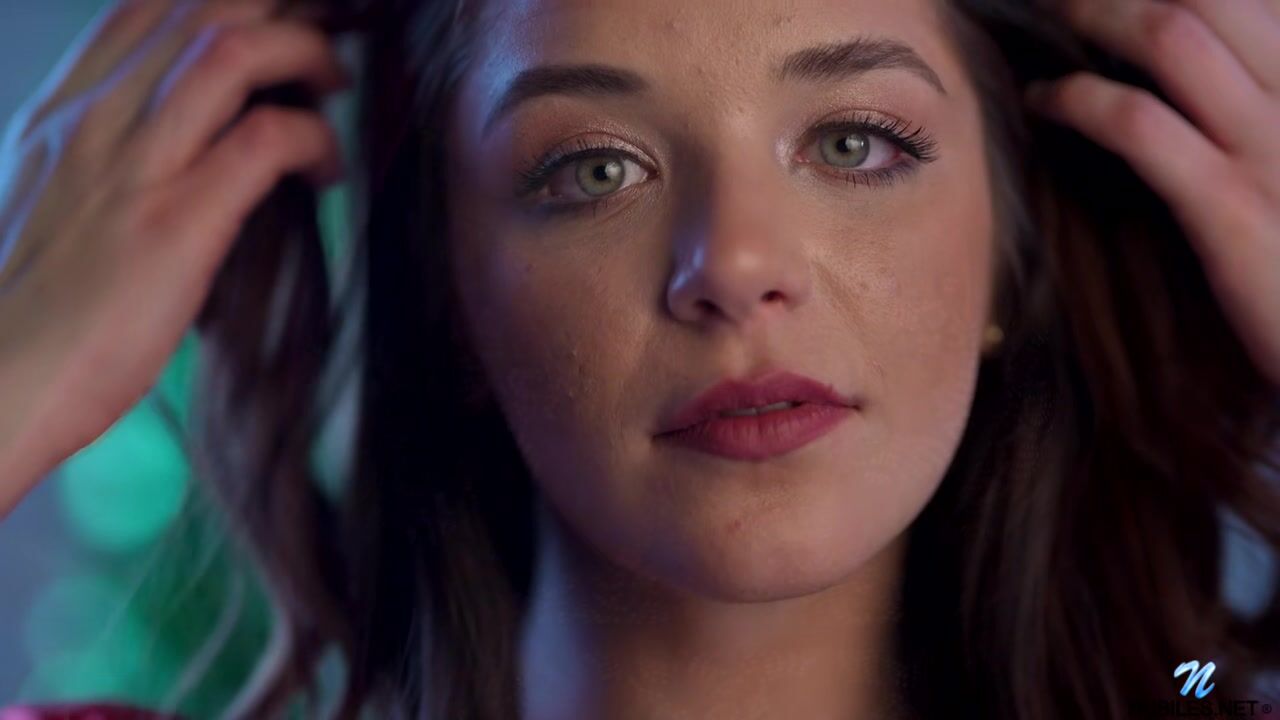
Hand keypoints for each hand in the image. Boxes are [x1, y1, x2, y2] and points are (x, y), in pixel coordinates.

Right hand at [0, 0, 348, 514]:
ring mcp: (134, 165)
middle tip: (322, 43)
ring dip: (304, 53)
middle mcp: (93, 117)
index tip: (281, 20)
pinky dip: (314, 139)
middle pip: (202, 6)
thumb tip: (195, 133)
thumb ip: (113, 150)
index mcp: (66, 108)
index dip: (226, 2)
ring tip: (332, 85)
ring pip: (231, 49)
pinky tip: (327, 170)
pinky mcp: (175, 223)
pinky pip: (264, 141)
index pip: (147, 5)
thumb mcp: (63, 196)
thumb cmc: (40, 305)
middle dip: (280, 9)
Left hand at [1027, 0, 1279, 388]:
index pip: (1256, 4)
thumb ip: (1268, 114)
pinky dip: (1079, 98)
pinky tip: (1044, 100)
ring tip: (1051, 17)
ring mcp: (1275, 146)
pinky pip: (1141, 124)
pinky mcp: (1231, 205)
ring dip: (1098, 14)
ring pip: (1175, 35)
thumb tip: (1205, 80)